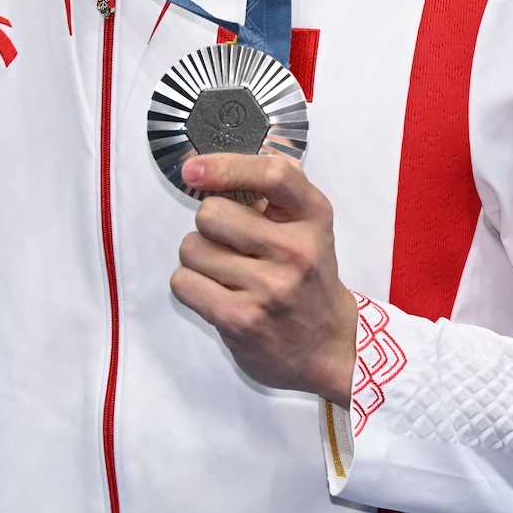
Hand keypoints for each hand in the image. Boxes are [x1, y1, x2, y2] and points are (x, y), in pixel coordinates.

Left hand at [169, 152, 357, 404]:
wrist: (328, 346)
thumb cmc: (309, 279)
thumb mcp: (309, 225)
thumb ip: (274, 190)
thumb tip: (216, 165)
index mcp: (314, 216)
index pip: (272, 175)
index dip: (225, 167)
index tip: (194, 170)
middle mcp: (296, 250)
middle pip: (212, 213)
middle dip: (209, 227)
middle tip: (230, 244)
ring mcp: (270, 287)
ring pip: (192, 248)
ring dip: (199, 258)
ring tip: (227, 272)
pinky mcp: (242, 320)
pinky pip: (184, 282)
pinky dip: (190, 285)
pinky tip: (216, 292)